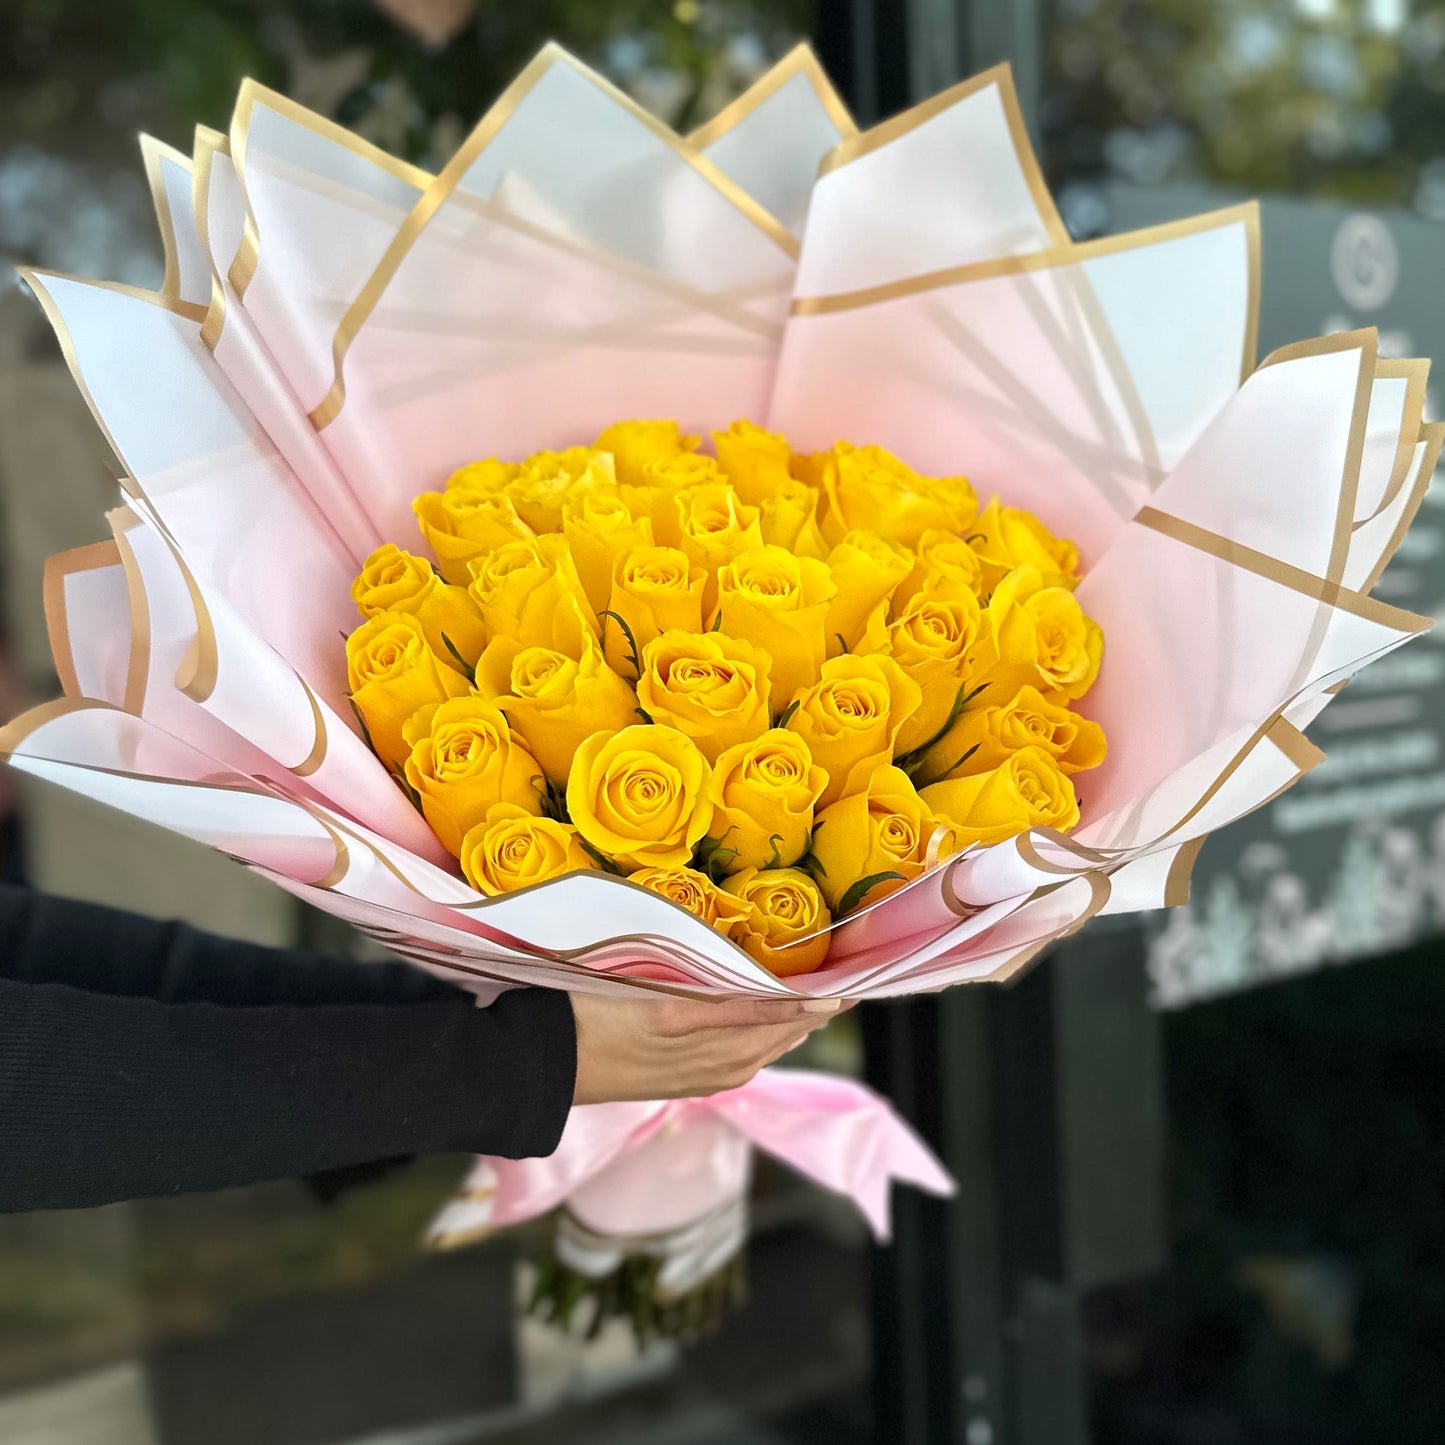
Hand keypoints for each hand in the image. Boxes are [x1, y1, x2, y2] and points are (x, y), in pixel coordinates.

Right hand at [569, 993, 847, 1104]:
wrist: (540, 1065)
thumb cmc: (576, 1008)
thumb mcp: (631, 982)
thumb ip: (687, 976)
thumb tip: (743, 972)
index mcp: (685, 1018)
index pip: (766, 1007)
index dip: (808, 999)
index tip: (844, 984)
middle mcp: (698, 1053)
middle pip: (771, 1034)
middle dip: (809, 1015)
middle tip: (844, 991)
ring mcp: (691, 1074)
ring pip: (758, 1054)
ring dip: (791, 1033)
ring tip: (817, 1014)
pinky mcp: (679, 1084)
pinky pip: (736, 1067)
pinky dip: (763, 1050)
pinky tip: (771, 1044)